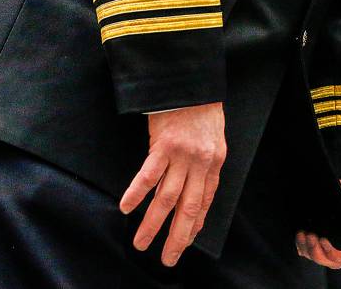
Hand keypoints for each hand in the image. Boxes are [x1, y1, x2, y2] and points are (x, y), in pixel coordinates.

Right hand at [120, 103, 226, 266]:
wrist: (193, 82)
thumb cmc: (202, 108)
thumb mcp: (214, 137)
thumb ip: (206, 161)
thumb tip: (196, 185)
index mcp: (214, 161)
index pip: (205, 201)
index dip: (195, 224)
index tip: (187, 241)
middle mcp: (200, 162)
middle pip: (188, 208)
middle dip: (177, 237)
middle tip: (168, 258)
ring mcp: (182, 155)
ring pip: (166, 198)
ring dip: (152, 224)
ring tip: (141, 243)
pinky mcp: (163, 144)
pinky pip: (148, 175)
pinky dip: (136, 194)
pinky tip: (126, 208)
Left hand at [295, 179, 340, 268]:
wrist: (336, 183)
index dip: (339, 255)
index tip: (326, 241)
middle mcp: (340, 245)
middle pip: (331, 262)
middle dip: (319, 253)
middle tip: (313, 237)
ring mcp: (324, 245)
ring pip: (316, 258)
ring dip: (309, 249)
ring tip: (305, 234)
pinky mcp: (311, 241)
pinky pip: (305, 251)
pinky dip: (301, 245)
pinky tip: (300, 233)